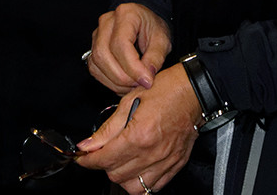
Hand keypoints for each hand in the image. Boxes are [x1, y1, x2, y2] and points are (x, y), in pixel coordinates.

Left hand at [74, 64, 200, 191]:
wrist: (193, 91)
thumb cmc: (164, 90)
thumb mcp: (129, 101)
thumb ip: (107, 128)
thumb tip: (88, 145)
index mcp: (139, 135)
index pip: (105, 159)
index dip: (88, 160)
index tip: (82, 157)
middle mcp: (152, 153)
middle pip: (116, 175)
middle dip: (104, 165)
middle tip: (103, 152)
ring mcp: (165, 162)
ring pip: (134, 187)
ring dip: (122, 176)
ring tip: (121, 161)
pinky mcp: (175, 165)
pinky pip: (154, 187)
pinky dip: (142, 181)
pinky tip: (137, 168)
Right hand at [89, 4, 171, 93]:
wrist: (145, 23)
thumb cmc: (153, 28)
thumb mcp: (162, 40)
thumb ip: (155, 58)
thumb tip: (146, 79)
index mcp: (126, 14)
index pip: (121, 44)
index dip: (132, 67)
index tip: (146, 81)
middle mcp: (106, 22)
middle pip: (104, 54)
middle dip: (122, 77)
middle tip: (140, 85)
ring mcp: (97, 35)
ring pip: (96, 63)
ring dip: (115, 82)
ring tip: (134, 85)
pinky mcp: (93, 49)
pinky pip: (95, 69)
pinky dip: (109, 82)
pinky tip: (125, 85)